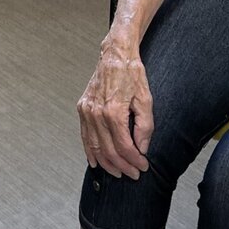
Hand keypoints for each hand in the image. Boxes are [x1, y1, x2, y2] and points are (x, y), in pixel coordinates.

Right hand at [77, 38, 153, 180]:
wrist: (115, 55)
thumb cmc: (132, 74)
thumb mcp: (145, 99)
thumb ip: (145, 126)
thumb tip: (142, 148)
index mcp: (113, 111)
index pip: (124, 146)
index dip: (134, 160)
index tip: (143, 166)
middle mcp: (96, 114)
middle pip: (109, 150)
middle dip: (123, 166)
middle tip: (133, 174)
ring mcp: (87, 111)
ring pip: (95, 147)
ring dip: (107, 163)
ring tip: (118, 172)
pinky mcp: (83, 108)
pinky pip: (85, 136)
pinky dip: (90, 152)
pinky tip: (96, 162)